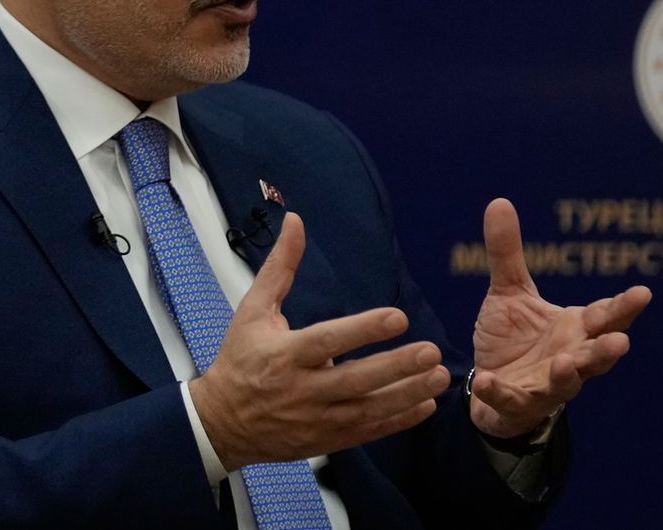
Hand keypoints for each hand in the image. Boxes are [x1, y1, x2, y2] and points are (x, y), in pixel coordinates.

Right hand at [190, 213, 450, 468]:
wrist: (224, 421)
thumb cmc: (240, 359)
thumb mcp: (252, 309)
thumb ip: (280, 267)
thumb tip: (295, 222)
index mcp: (283, 354)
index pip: (327, 340)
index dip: (362, 330)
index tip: (396, 317)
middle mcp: (302, 389)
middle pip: (355, 378)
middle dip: (396, 366)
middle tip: (431, 351)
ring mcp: (316, 418)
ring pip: (367, 408)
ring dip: (406, 393)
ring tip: (439, 376)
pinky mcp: (326, 439)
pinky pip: (368, 431)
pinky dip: (398, 421)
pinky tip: (425, 405)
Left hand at [469, 198, 651, 437]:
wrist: (490, 382)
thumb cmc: (513, 336)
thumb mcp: (509, 291)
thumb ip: (507, 251)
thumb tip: (499, 200)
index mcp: (575, 328)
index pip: (604, 315)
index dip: (624, 306)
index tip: (643, 293)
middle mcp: (570, 357)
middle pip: (595, 354)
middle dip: (607, 348)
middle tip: (620, 341)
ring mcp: (547, 383)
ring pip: (565, 382)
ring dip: (567, 374)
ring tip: (564, 364)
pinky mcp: (518, 401)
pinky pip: (510, 398)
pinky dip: (499, 391)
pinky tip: (486, 381)